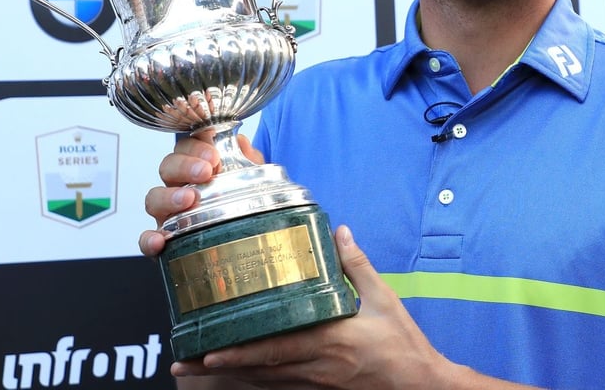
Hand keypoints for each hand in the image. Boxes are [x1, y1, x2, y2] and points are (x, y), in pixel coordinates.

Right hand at [138, 132, 262, 257]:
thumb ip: (248, 159)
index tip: (213, 155)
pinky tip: (160, 241)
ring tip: (189, 199)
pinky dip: (150, 240)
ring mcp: (168, 213)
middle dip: (184, 166)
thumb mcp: (249, 179)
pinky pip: (147, 239)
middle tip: (204, 172)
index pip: (186, 147)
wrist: (241, 239)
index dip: (196, 147)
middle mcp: (178, 187)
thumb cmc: (241, 203)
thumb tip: (241, 143)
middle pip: (168, 167)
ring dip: (168, 197)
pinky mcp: (164, 241)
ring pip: (154, 198)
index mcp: (195, 168)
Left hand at [169, 225, 463, 389]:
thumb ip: (356, 265)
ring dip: (228, 379)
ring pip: (264, 383)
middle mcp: (317, 366)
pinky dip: (252, 385)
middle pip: (260, 371)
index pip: (277, 349)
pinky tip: (230, 380)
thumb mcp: (385, 299)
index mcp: (331, 341)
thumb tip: (338, 231)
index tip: (210, 349)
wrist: (421, 384)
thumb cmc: (403, 344)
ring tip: (193, 373)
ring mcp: (316, 384)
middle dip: (219, 368)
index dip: (241, 352)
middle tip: (184, 363)